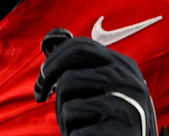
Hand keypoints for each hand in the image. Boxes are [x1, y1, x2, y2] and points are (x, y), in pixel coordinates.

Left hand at [34, 29, 158, 135]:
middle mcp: (128, 80)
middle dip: (49, 81)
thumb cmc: (111, 120)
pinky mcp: (121, 128)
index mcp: (123, 65)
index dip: (54, 59)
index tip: (43, 75)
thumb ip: (81, 67)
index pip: (80, 47)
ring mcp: (127, 103)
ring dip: (64, 114)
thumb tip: (49, 43)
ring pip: (70, 98)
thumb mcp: (101, 88)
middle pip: (70, 73)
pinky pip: (77, 125)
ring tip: (75, 124)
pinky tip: (85, 135)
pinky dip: (73, 133)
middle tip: (40, 94)